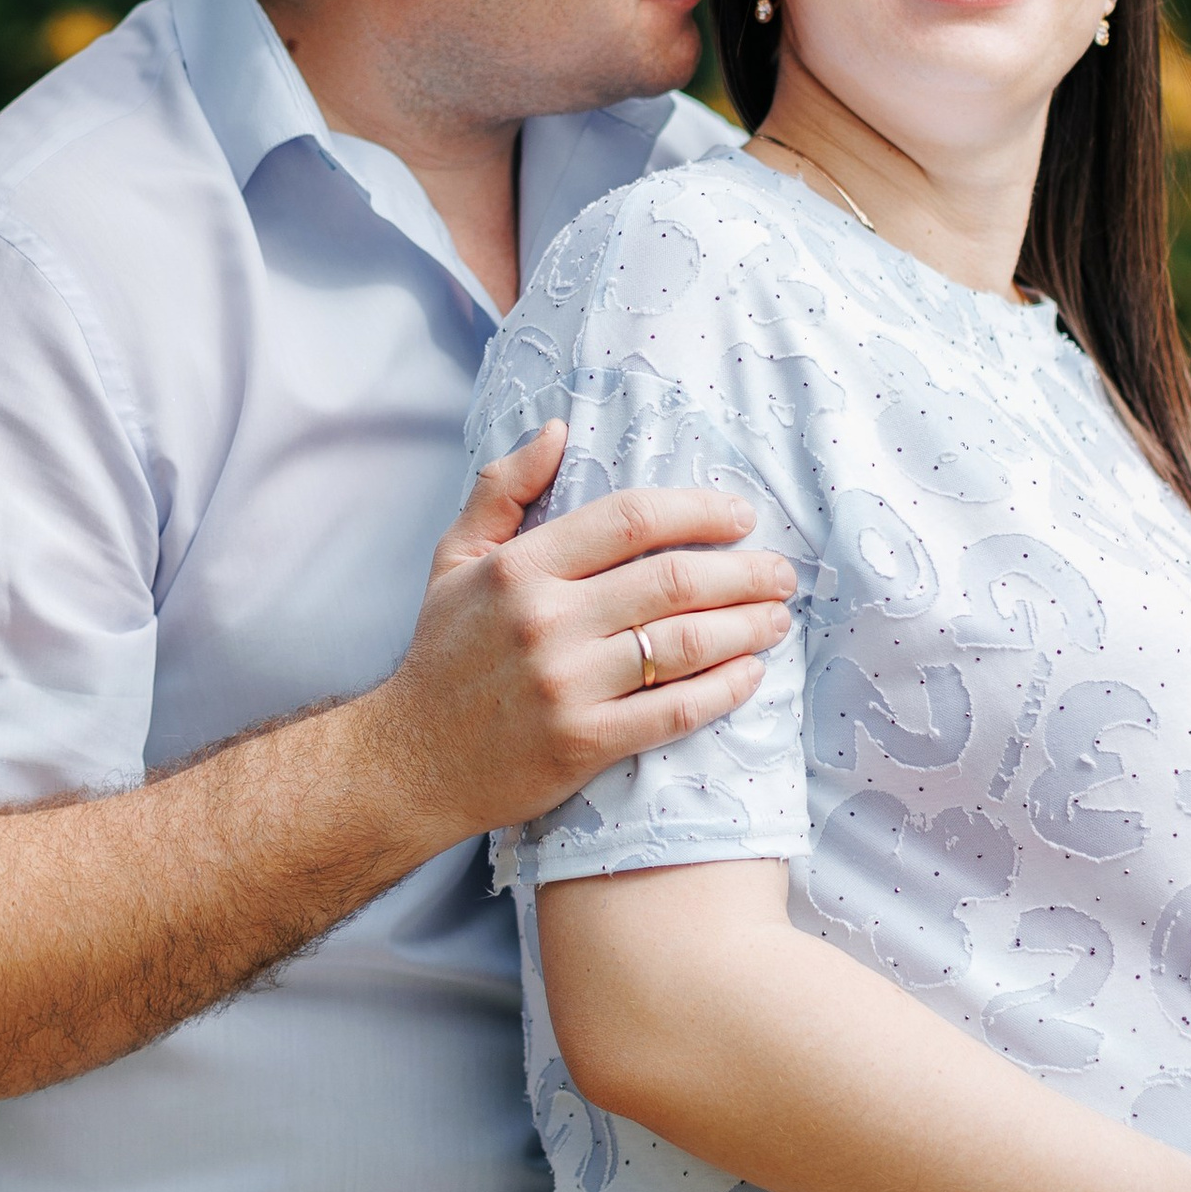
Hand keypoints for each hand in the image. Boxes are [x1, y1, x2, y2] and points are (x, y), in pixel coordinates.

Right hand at [378, 423, 797, 850]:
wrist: (411, 763)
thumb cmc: (443, 654)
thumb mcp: (455, 558)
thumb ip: (502, 487)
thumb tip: (557, 429)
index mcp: (520, 567)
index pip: (629, 520)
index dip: (698, 511)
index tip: (740, 516)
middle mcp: (546, 621)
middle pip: (672, 580)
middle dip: (743, 573)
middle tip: (779, 573)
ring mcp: (567, 685)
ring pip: (683, 644)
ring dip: (745, 627)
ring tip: (776, 619)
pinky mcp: (584, 743)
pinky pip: (674, 711)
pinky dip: (723, 690)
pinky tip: (749, 675)